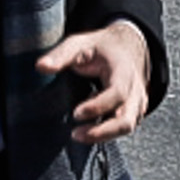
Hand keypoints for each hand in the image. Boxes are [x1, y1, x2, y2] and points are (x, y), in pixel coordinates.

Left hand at [40, 15, 155, 142]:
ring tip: (78, 135)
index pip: (117, 93)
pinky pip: (124, 128)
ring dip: (103, 135)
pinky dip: (107, 132)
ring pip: (127, 127)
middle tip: (75, 134)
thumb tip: (41, 67)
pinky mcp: (135, 111)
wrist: (129, 46)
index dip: (98, 106)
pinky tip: (89, 128)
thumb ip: (61, 55)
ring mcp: (138, 102)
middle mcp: (135, 89)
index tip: (75, 114)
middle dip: (102, 131)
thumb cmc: (103, 47)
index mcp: (123, 71)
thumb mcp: (81, 43)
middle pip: (126, 119)